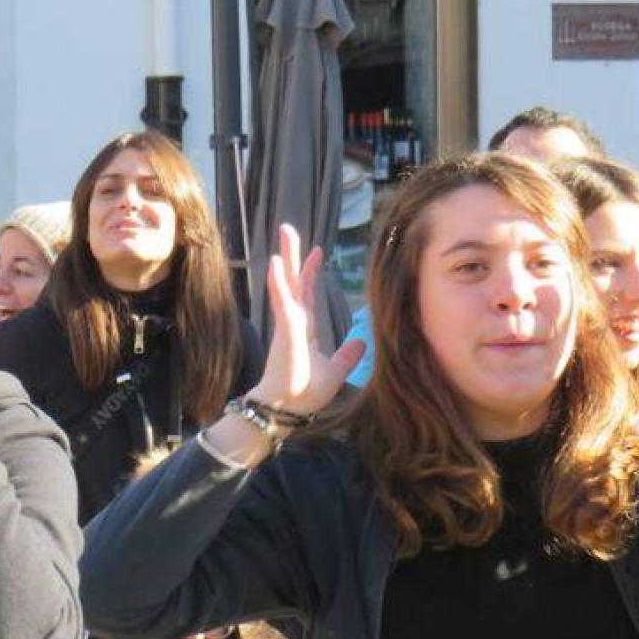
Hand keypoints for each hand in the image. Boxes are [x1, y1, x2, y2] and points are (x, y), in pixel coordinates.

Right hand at [247, 224, 364, 414]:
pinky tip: (277, 262)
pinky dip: (279, 281)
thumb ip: (347, 356)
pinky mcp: (285, 329)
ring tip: (285, 232)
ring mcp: (288, 323)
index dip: (311, 273)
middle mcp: (294, 322)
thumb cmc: (304, 393)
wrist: (286, 408)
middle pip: (293, 281)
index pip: (307, 294)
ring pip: (286, 282)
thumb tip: (362, 341)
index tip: (317, 252)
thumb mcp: (334, 372)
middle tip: (288, 229)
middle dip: (293, 255)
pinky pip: (282, 300)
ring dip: (286, 257)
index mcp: (304, 329)